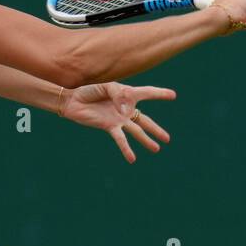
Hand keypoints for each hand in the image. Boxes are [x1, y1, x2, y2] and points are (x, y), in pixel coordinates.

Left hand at [58, 81, 174, 163]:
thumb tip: (127, 111)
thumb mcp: (106, 86)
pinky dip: (126, 148)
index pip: (147, 93)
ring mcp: (118, 119)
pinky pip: (121, 138)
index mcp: (126, 94)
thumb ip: (119, 95)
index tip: (173, 96)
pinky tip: (132, 159)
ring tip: (156, 149)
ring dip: (146, 140)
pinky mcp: (109, 127)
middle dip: (156, 129)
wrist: (73, 100)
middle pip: (144, 120)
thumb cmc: (89, 90)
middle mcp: (125, 109)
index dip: (159, 94)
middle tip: (167, 139)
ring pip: (136, 131)